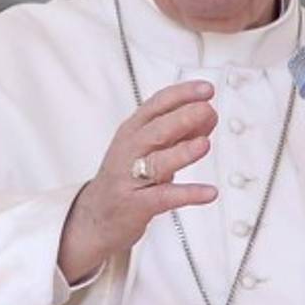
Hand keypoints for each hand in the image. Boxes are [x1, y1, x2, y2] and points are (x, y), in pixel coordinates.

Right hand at [58, 80, 218, 282]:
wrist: (95, 216)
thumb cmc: (127, 177)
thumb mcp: (148, 148)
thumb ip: (178, 132)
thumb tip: (209, 115)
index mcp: (133, 130)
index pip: (157, 105)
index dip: (181, 94)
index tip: (206, 89)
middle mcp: (129, 150)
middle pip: (155, 130)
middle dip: (182, 118)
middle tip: (207, 110)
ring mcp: (130, 178)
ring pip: (157, 162)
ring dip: (182, 152)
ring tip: (205, 144)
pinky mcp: (136, 205)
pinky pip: (164, 198)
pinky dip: (188, 194)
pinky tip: (209, 192)